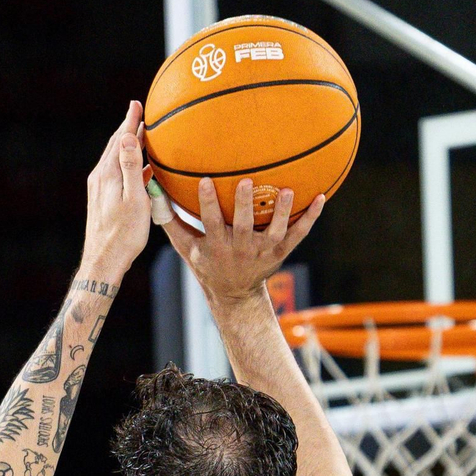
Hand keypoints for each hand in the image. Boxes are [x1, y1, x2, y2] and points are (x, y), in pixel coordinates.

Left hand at [82, 101, 152, 275]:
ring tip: (142, 136)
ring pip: (116, 159)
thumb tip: (128, 137)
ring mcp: (99, 188)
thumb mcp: (134, 200)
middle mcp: (100, 177)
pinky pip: (116, 173)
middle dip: (128, 128)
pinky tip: (140, 170)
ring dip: (129, 146)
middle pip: (116, 146)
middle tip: (139, 112)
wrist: (104, 261)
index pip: (121, 140)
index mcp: (108, 174)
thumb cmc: (124, 234)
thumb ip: (131, 168)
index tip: (137, 104)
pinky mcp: (101, 199)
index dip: (130, 121)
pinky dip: (129, 165)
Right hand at [161, 176, 324, 302]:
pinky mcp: (281, 252)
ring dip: (281, 212)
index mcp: (217, 246)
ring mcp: (263, 251)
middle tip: (247, 182)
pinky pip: (299, 234)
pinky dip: (310, 218)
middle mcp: (241, 249)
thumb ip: (171, 221)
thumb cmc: (207, 264)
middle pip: (244, 226)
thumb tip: (154, 193)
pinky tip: (321, 197)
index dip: (207, 203)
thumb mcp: (186, 248)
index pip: (210, 222)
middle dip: (245, 205)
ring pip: (275, 231)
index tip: (205, 181)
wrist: (235, 294)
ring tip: (287, 191)